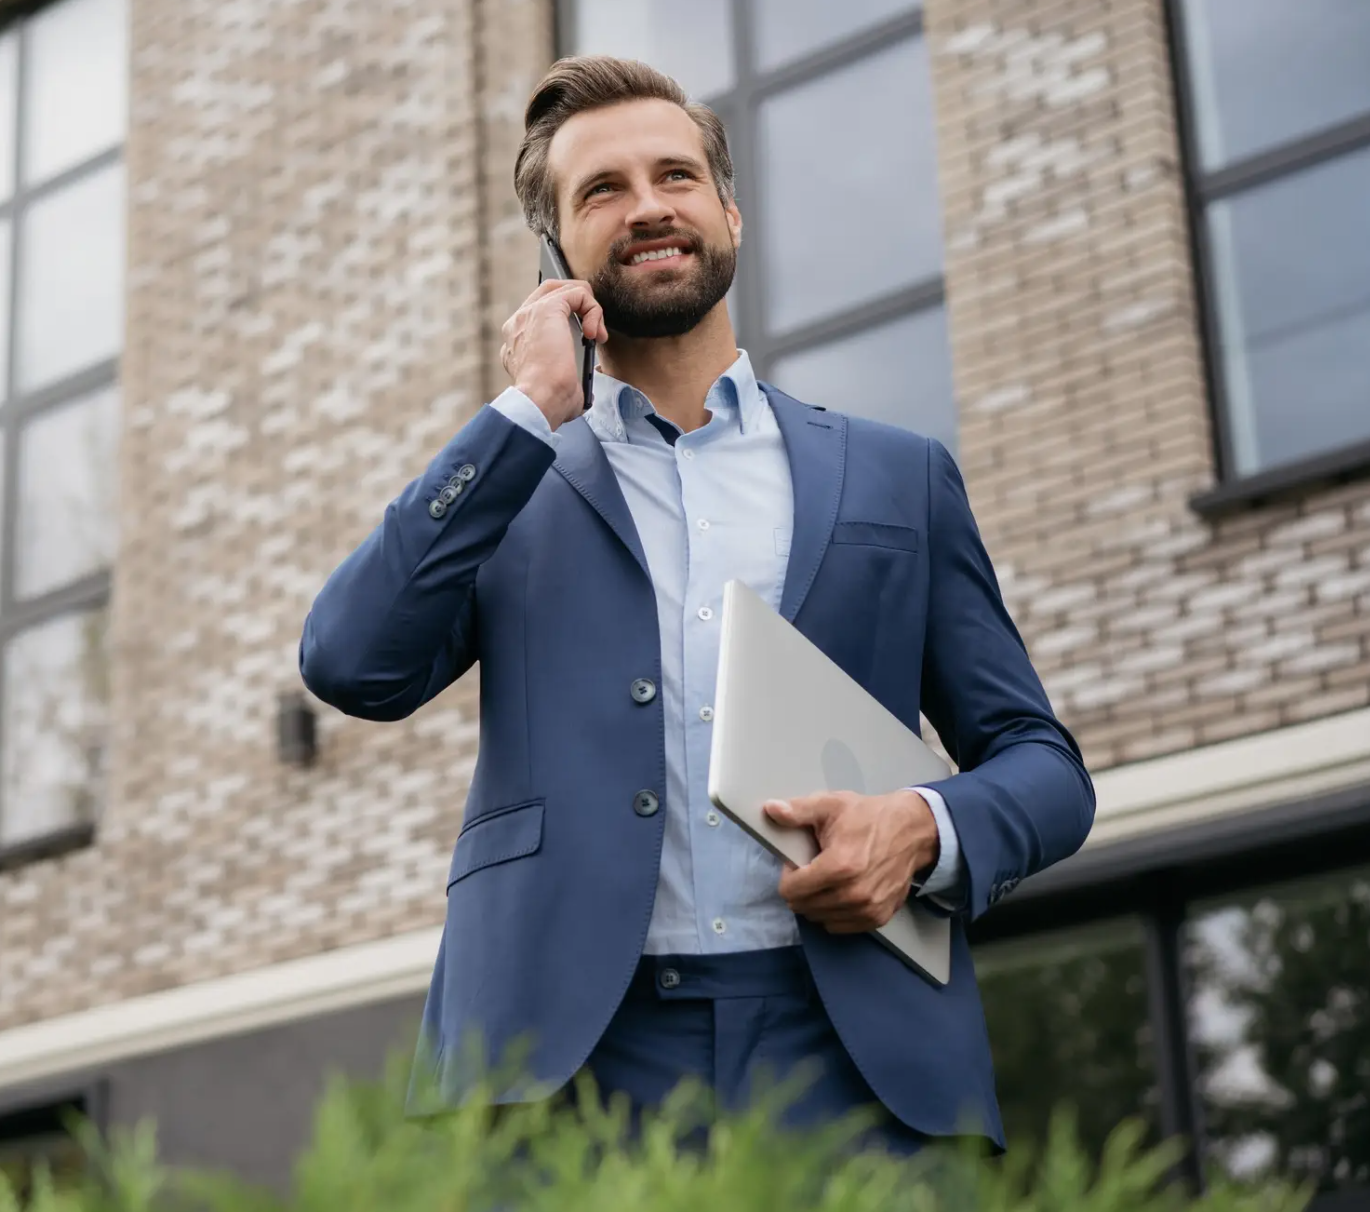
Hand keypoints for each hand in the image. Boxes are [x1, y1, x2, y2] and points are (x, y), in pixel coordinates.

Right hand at [499, 279, 608, 428]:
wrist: (539, 402)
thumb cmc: (548, 404)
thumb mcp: (556, 389)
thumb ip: (566, 379)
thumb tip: (585, 391)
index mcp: (517, 343)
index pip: (541, 314)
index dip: (567, 319)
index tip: (583, 340)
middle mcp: (519, 324)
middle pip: (550, 292)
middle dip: (578, 304)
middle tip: (593, 331)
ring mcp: (529, 314)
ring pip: (566, 290)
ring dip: (590, 309)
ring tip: (597, 335)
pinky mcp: (546, 309)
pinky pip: (577, 294)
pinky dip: (593, 310)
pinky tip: (595, 333)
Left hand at [764, 790, 938, 933]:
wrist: (912, 831)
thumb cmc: (869, 816)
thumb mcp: (830, 806)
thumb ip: (798, 811)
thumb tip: (770, 809)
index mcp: (839, 866)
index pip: (792, 890)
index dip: (788, 875)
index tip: (798, 863)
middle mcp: (853, 894)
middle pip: (803, 906)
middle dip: (800, 889)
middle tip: (812, 870)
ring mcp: (867, 909)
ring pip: (819, 918)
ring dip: (816, 902)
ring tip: (827, 880)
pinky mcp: (878, 918)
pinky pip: (840, 926)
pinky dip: (834, 913)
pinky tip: (840, 893)